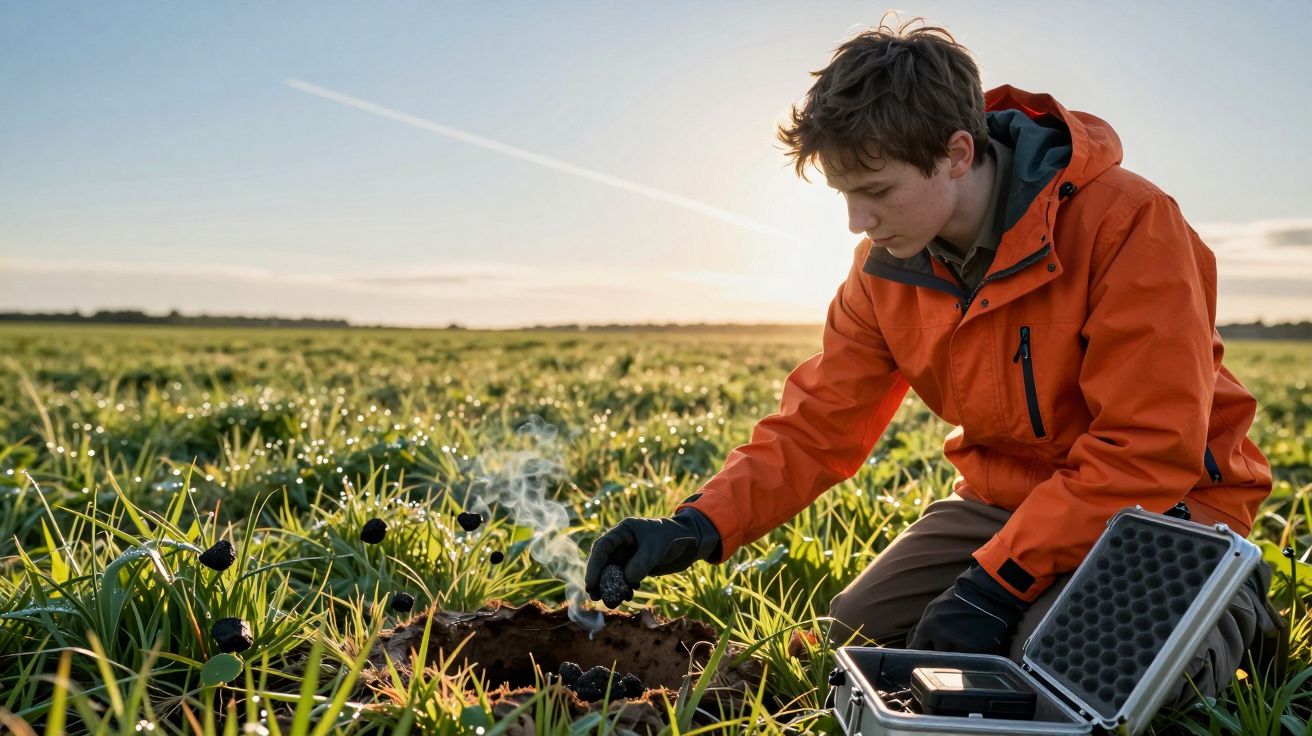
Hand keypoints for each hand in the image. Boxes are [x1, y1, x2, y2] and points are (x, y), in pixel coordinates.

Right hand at [585, 508, 721, 600]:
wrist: (690, 542)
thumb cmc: (673, 538)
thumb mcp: (657, 548)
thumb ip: (641, 563)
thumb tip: (626, 580)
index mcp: (624, 531)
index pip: (603, 547)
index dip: (595, 565)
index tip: (591, 583)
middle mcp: (623, 543)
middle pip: (605, 561)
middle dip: (599, 579)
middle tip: (595, 597)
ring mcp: (629, 555)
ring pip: (614, 572)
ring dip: (611, 587)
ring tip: (612, 601)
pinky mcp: (637, 566)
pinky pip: (625, 578)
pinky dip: (624, 588)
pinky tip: (627, 596)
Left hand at [906, 564, 1028, 654]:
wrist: (985, 594)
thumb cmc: (958, 600)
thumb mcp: (934, 608)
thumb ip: (925, 628)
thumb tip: (916, 645)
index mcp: (927, 626)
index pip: (917, 649)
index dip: (922, 653)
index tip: (926, 655)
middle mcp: (940, 636)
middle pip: (935, 657)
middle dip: (940, 656)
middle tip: (947, 650)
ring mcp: (957, 643)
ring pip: (952, 660)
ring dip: (956, 657)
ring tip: (962, 646)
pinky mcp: (974, 648)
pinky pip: (968, 659)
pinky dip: (970, 656)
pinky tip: (973, 646)